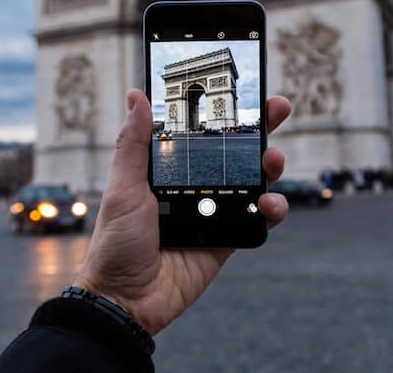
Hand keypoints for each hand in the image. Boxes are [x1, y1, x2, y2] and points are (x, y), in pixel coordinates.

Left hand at [74, 89, 290, 334]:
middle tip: (277, 108)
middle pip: (234, 151)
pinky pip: (257, 218)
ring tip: (273, 160)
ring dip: (270, 166)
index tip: (243, 90)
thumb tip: (136, 95)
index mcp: (170, 168)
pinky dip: (270, 209)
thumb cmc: (116, 242)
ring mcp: (214, 211)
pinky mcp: (228, 237)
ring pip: (252, 180)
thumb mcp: (123, 188)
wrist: (126, 301)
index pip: (202, 132)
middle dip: (260, 129)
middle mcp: (195, 185)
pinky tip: (267, 203)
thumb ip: (133, 143)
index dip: (223, 112)